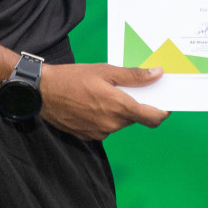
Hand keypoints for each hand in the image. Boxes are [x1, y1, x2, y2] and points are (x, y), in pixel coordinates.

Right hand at [38, 63, 169, 140]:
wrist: (42, 92)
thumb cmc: (74, 78)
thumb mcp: (106, 70)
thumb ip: (134, 76)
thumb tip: (158, 74)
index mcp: (119, 107)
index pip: (153, 118)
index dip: (163, 112)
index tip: (166, 103)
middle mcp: (112, 124)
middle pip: (135, 118)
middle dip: (136, 105)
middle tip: (128, 88)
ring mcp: (99, 133)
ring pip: (119, 122)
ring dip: (119, 111)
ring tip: (105, 93)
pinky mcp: (88, 136)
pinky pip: (105, 127)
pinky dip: (105, 116)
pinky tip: (93, 103)